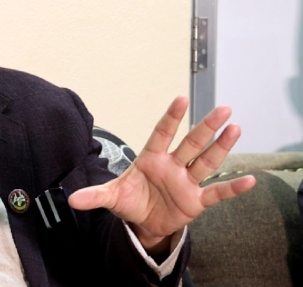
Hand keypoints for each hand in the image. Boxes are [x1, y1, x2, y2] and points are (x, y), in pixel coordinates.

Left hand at [68, 96, 255, 253]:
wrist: (144, 222)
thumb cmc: (130, 200)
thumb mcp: (111, 197)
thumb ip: (94, 196)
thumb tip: (71, 199)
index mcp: (150, 159)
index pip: (161, 134)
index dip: (170, 118)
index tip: (180, 99)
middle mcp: (172, 166)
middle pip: (191, 143)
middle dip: (205, 127)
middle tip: (223, 109)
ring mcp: (186, 182)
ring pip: (206, 161)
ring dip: (221, 147)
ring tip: (236, 128)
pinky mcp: (196, 201)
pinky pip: (216, 193)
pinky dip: (232, 188)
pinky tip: (250, 180)